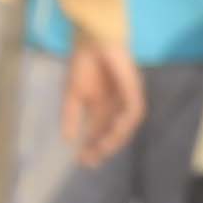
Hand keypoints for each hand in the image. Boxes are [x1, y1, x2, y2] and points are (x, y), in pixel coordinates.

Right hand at [61, 40, 142, 167]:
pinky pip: (135, 109)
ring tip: (102, 148)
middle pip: (115, 134)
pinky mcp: (135, 88)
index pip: (100, 133)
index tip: (82, 161)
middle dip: (104, 148)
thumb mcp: (72, 94)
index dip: (92, 148)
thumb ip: (71, 116)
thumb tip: (66, 139)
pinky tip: (115, 128)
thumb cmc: (83, 64)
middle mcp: (117, 107)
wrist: (91, 41)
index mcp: (103, 109)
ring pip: (127, 126)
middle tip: (92, 160)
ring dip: (116, 138)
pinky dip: (126, 121)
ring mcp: (127, 99)